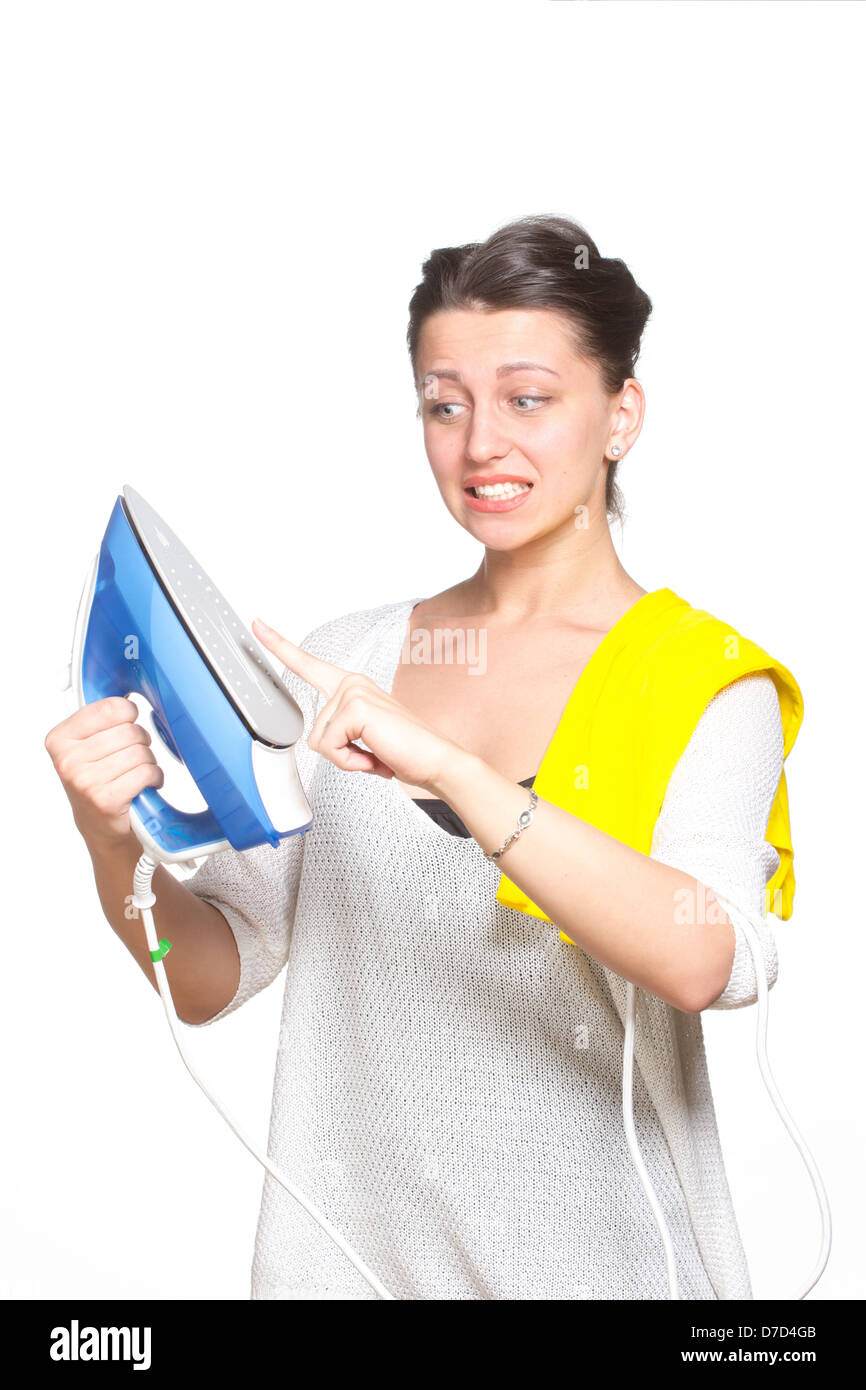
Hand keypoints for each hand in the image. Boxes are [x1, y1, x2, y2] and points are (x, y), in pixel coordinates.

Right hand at [45, 697, 163, 849]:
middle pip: (130, 731)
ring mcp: (85, 781)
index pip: (109, 708)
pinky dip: (154, 777)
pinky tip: (145, 784)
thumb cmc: (97, 781)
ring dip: (148, 762)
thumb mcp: (86, 746)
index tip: (127, 721)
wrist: (99, 826)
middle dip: (140, 742)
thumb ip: (99, 719)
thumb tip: (126, 690)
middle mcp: (67, 760)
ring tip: (136, 772)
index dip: (128, 713)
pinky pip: (146, 772)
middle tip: (132, 756)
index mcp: (60, 739)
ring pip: (141, 752)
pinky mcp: (105, 799)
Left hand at [252, 618, 463, 794]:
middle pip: (313, 731)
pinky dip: (352, 762)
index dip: (279, 646)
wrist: (436, 761)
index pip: (308, 664)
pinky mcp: (355, 708)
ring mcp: (353, 692)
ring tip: (376, 753)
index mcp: (351, 687)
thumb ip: (340, 732)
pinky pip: (330, 747)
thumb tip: (323, 742)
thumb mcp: (363, 738)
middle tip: (372, 752)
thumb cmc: (404, 751)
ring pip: (320, 742)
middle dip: (339, 753)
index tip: (257, 626)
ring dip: (347, 758)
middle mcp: (351, 684)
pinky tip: (375, 756)